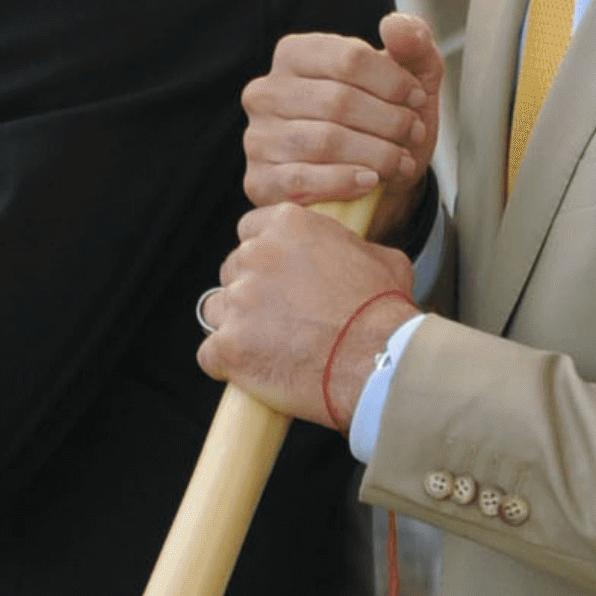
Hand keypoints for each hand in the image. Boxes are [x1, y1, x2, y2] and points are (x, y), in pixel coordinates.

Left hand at [198, 200, 418, 429]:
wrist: (380, 359)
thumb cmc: (384, 312)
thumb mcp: (380, 258)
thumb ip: (348, 247)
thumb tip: (346, 251)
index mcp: (287, 224)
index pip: (251, 230)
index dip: (265, 257)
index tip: (280, 277)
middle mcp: (256, 255)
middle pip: (232, 270)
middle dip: (251, 291)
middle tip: (282, 317)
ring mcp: (238, 301)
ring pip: (217, 309)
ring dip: (236, 325)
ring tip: (270, 346)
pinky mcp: (228, 346)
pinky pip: (210, 354)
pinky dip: (228, 364)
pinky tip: (256, 371)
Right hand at [247, 15, 443, 241]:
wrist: (372, 187)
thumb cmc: (384, 125)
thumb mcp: (411, 78)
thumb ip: (412, 42)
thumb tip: (394, 26)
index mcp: (294, 55)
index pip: (349, 58)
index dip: (394, 81)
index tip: (417, 100)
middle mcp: (266, 92)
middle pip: (339, 101)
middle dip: (390, 121)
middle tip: (414, 135)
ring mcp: (258, 138)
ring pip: (325, 141)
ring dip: (376, 154)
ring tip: (400, 161)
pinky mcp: (260, 181)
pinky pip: (303, 180)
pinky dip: (346, 182)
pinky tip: (369, 181)